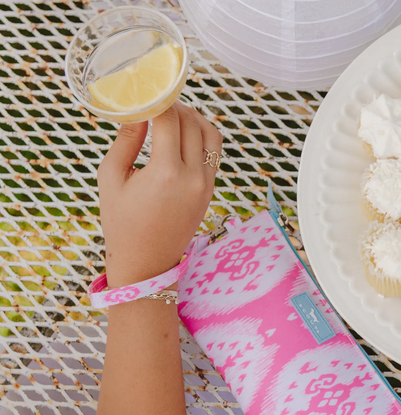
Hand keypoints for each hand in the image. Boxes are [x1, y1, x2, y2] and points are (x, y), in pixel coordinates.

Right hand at [97, 101, 222, 288]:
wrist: (147, 262)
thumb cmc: (122, 223)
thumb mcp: (112, 178)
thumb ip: (126, 140)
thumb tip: (138, 110)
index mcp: (166, 173)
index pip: (169, 118)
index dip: (157, 99)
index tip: (146, 91)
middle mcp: (193, 177)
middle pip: (192, 121)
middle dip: (174, 106)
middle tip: (156, 103)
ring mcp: (206, 185)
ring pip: (211, 134)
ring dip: (194, 118)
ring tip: (173, 116)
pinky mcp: (211, 191)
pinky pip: (214, 152)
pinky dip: (202, 137)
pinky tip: (184, 135)